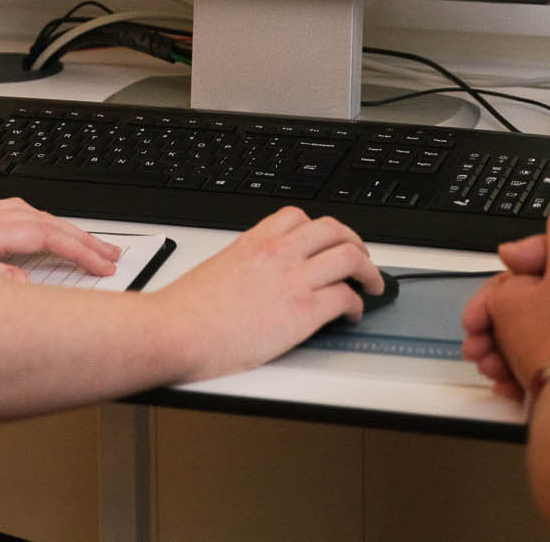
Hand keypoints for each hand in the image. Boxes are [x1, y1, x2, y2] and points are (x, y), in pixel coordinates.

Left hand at [0, 187, 120, 280]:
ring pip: (17, 217)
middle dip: (75, 237)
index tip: (106, 265)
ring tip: (71, 245)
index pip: (41, 234)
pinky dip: (20, 229)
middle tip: (106, 255)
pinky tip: (9, 245)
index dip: (79, 249)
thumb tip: (26, 290)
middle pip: (37, 221)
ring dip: (50, 229)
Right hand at [152, 207, 380, 379]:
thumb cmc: (186, 310)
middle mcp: (278, 253)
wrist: (176, 331)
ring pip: (350, 258)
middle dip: (355, 244)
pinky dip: (357, 305)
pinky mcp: (303, 312)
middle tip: (361, 259)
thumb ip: (245, 265)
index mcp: (255, 241)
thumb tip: (258, 279)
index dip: (320, 229)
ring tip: (373, 285)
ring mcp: (293, 280)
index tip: (326, 241)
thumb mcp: (218, 268)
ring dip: (369, 272)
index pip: (298, 217)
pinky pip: (345, 297)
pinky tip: (352, 315)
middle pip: (334, 231)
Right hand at [461, 193, 549, 400]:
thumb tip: (511, 252)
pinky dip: (519, 382)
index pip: (524, 285)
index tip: (476, 316)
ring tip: (490, 368)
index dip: (494, 299)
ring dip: (498, 358)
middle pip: (517, 322)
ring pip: (522, 353)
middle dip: (490, 333)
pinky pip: (539, 381)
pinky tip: (510, 386)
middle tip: (475, 347)